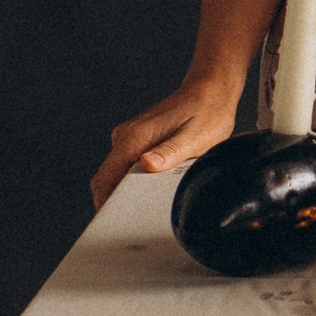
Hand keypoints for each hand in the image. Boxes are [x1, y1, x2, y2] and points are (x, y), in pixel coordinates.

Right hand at [91, 79, 243, 213]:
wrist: (210, 90)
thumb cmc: (206, 112)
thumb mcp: (195, 137)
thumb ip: (170, 152)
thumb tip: (147, 164)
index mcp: (134, 137)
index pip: (106, 179)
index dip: (107, 206)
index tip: (117, 226)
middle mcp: (125, 136)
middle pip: (107, 180)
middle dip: (116, 204)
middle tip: (134, 225)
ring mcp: (129, 138)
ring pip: (116, 175)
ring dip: (126, 194)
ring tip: (147, 210)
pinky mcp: (137, 140)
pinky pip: (127, 167)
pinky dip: (134, 183)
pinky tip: (154, 191)